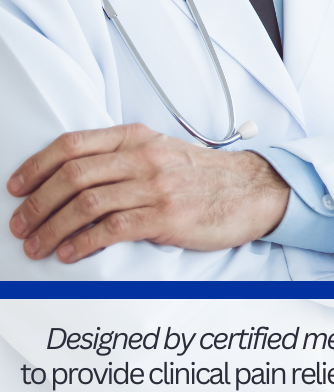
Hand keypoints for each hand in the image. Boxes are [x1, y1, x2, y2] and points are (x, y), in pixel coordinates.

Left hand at [7, 123, 288, 263]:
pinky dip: (83, 244)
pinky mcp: (167, 217)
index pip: (73, 145)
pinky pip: (112, 229)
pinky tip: (70, 253)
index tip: (17, 188)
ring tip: (37, 246)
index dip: (36, 167)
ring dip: (52, 229)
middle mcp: (144, 157)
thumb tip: (72, 179)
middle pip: (73, 176)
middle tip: (21, 226)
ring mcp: (156, 186)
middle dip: (37, 204)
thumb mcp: (162, 151)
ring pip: (87, 204)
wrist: (252, 189)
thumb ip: (122, 157)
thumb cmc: (203, 175)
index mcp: (138, 137)